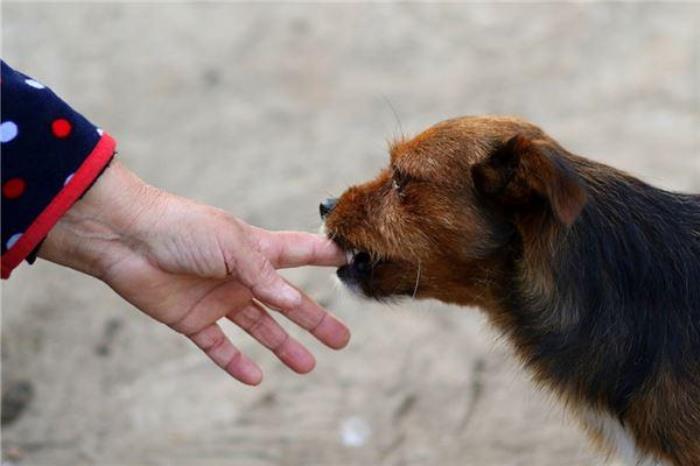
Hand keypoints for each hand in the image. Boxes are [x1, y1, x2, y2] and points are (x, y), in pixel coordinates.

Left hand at [38, 161, 348, 384]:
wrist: (126, 238)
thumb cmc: (183, 229)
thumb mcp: (234, 246)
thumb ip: (265, 275)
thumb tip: (295, 300)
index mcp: (256, 249)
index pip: (302, 253)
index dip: (326, 257)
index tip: (352, 261)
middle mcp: (242, 275)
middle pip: (287, 302)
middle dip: (315, 320)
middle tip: (341, 339)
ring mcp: (219, 298)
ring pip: (260, 327)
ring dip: (283, 346)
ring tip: (307, 366)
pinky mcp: (192, 319)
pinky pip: (218, 346)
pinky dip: (235, 363)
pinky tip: (254, 377)